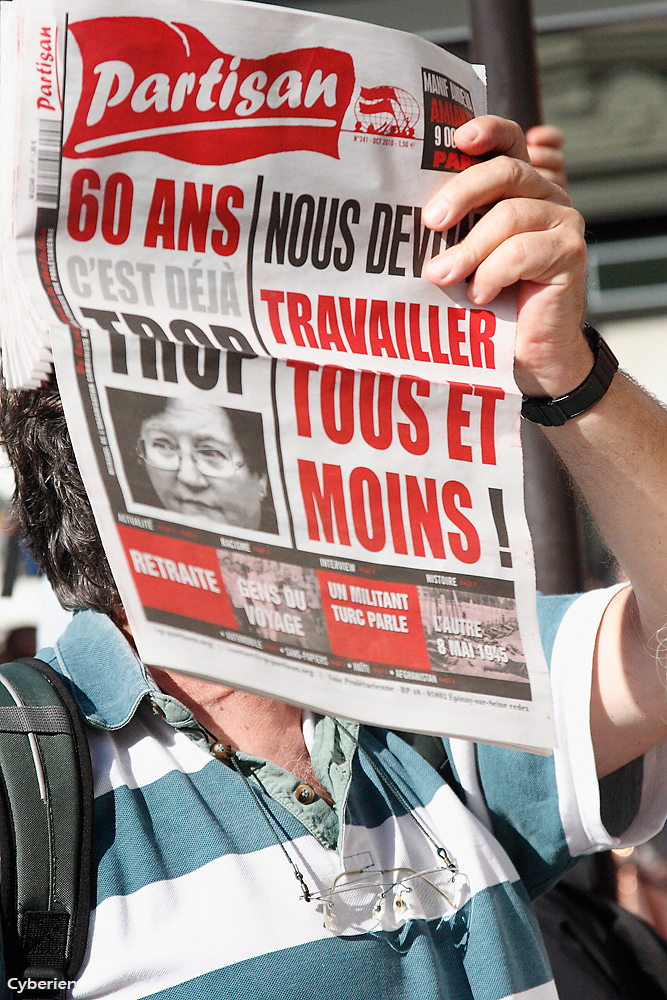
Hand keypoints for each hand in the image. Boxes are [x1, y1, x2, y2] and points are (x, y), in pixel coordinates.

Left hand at [422, 116, 587, 398]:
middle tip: (430, 221)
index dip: (488, 131)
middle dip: (463, 193)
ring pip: (511, 216)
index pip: (508, 143)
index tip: (457, 140)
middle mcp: (547, 197)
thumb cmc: (491, 303)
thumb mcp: (465, 257)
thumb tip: (407, 214)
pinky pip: (523, 252)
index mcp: (519, 189)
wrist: (528, 352)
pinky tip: (479, 294)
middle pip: (507, 172)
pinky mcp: (570, 255)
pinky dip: (493, 273)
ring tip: (441, 275)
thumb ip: (452, 228)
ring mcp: (563, 224)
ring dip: (468, 248)